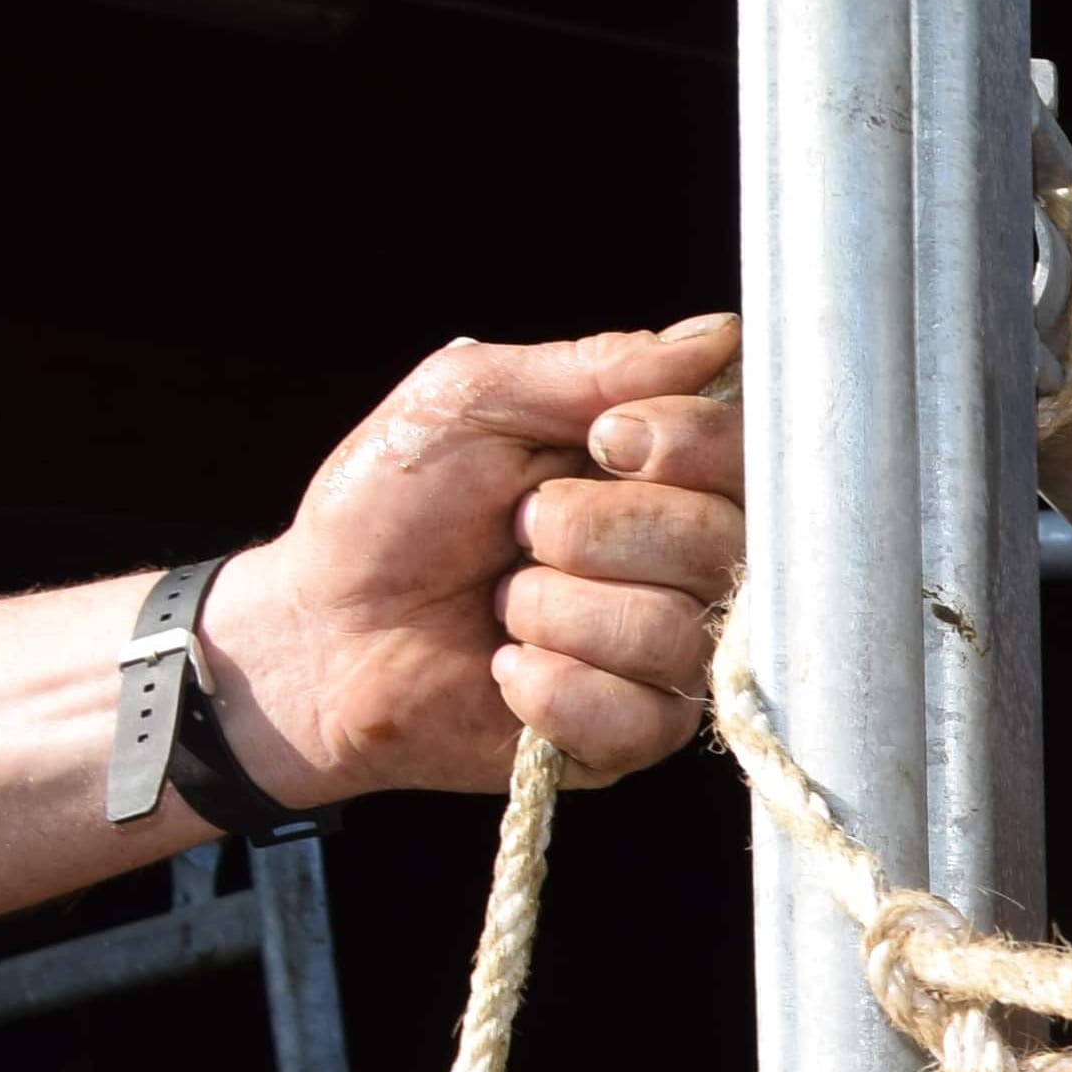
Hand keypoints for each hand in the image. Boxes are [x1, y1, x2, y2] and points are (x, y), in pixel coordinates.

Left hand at [203, 318, 746, 799]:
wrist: (321, 631)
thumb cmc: (389, 510)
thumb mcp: (471, 401)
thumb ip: (594, 366)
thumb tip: (720, 335)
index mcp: (664, 474)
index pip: (750, 455)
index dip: (687, 445)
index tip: (600, 442)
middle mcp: (690, 564)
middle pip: (722, 543)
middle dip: (592, 531)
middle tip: (517, 531)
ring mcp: (673, 656)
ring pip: (673, 631)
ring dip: (552, 612)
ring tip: (498, 607)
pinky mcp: (639, 736)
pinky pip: (638, 716)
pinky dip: (547, 687)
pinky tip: (504, 670)